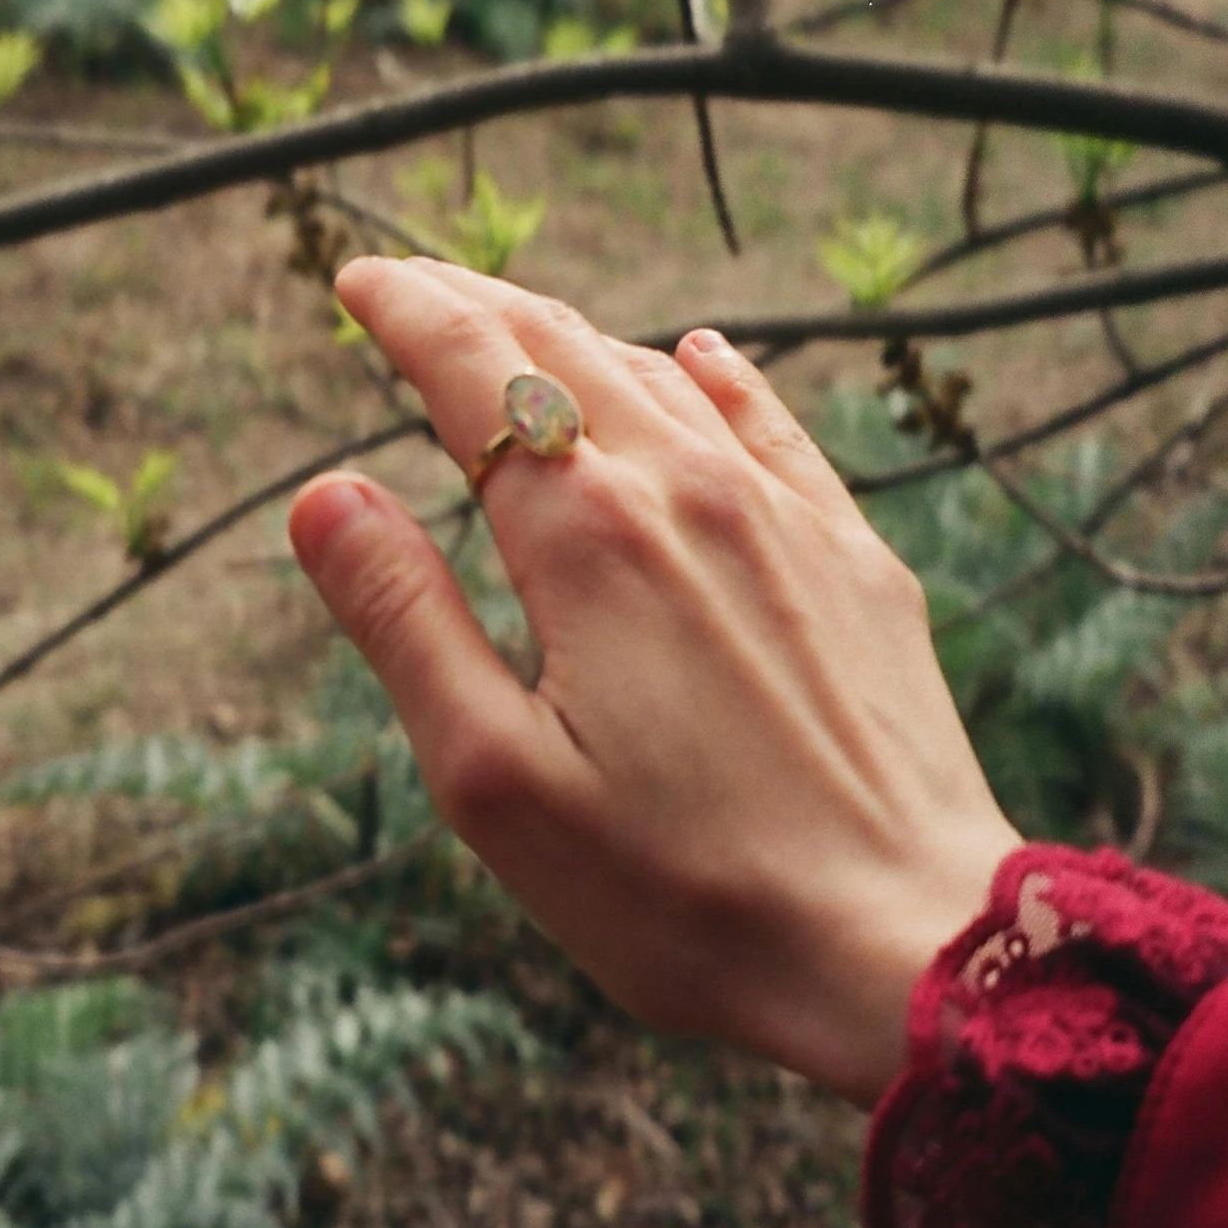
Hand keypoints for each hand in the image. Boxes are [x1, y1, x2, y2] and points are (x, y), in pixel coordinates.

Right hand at [289, 258, 1018, 1107]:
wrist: (903, 947)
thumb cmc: (681, 891)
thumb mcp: (494, 779)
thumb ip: (404, 620)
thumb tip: (323, 493)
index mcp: (585, 535)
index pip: (475, 369)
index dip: (405, 310)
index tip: (354, 280)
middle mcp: (689, 491)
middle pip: (564, 348)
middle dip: (475, 303)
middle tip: (411, 284)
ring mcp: (786, 517)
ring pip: (662, 378)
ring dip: (576, 335)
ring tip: (520, 325)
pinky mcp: (856, 560)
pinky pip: (776, 428)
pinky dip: (718, 377)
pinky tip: (702, 354)